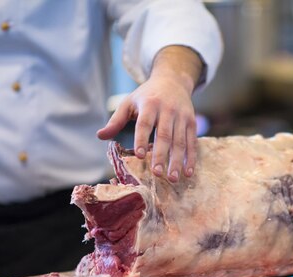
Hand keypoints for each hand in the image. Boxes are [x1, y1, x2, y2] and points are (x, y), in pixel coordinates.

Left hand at [97, 46, 202, 182]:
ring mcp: (182, 117)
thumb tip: (100, 136)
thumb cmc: (147, 96)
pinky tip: (188, 173)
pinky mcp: (191, 123)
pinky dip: (191, 159)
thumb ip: (116, 120)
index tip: (140, 156)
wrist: (173, 81)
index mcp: (150, 105)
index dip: (142, 139)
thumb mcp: (129, 102)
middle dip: (161, 155)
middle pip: (165, 135)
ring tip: (173, 178)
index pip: (145, 124)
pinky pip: (192, 143)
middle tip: (157, 174)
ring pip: (180, 141)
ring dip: (177, 161)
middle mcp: (168, 110)